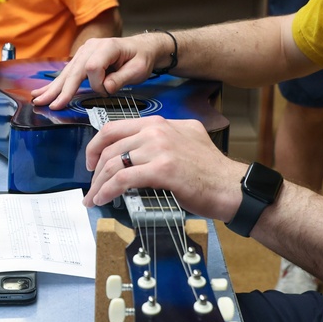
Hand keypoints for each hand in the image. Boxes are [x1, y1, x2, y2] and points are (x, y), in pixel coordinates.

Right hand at [30, 34, 166, 109]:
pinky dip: (56, 83)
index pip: (94, 67)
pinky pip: (68, 72)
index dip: (98, 83)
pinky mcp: (81, 57)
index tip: (108, 90)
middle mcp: (92, 47)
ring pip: (67, 71)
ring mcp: (85, 51)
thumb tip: (105, 88)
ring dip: (53, 87)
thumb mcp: (138, 69)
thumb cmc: (141, 58)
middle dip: (61, 89)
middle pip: (74, 70)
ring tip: (38, 99)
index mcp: (108, 47)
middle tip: (47, 104)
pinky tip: (42, 91)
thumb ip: (121, 79)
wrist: (142, 48)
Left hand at [82, 113, 242, 221]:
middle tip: (91, 185)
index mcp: (160, 122)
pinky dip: (108, 191)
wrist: (231, 186)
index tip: (92, 161)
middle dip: (95, 168)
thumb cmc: (210, 171)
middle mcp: (158, 129)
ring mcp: (160, 148)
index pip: (116, 127)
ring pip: (114, 163)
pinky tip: (104, 199)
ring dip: (98, 184)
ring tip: (93, 198)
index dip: (96, 145)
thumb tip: (136, 152)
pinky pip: (124, 179)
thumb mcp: (185, 140)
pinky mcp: (162, 169)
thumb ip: (161, 139)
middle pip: (110, 145)